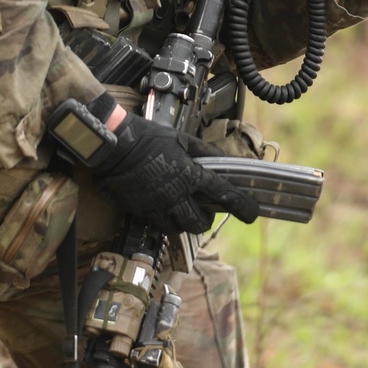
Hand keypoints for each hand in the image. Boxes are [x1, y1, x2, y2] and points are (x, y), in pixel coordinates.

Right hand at [91, 110, 257, 233]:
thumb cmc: (149, 138)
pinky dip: (166, 221)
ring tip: (182, 209)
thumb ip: (203, 151)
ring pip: (178, 229)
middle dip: (205, 220)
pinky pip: (158, 226)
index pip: (223, 194)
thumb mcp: (181, 139)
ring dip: (184, 222)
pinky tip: (164, 208)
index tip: (251, 213)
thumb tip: (221, 157)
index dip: (241, 206)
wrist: (116, 147)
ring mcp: (158, 206)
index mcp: (190, 175)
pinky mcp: (142, 211)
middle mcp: (176, 195)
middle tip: (204, 209)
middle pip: (199, 223)